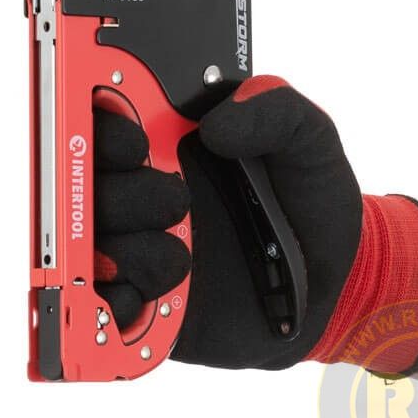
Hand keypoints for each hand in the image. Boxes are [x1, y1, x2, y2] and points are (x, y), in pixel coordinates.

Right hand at [93, 75, 361, 368]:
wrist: (332, 280)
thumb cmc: (312, 203)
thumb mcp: (309, 140)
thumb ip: (275, 108)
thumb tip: (217, 124)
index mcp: (170, 151)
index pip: (105, 128)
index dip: (101, 129)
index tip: (133, 142)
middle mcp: (148, 200)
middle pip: (85, 192)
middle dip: (122, 197)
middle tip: (175, 202)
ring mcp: (146, 252)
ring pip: (91, 250)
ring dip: (128, 253)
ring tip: (182, 257)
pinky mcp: (153, 305)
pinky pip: (108, 309)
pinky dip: (114, 306)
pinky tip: (149, 298)